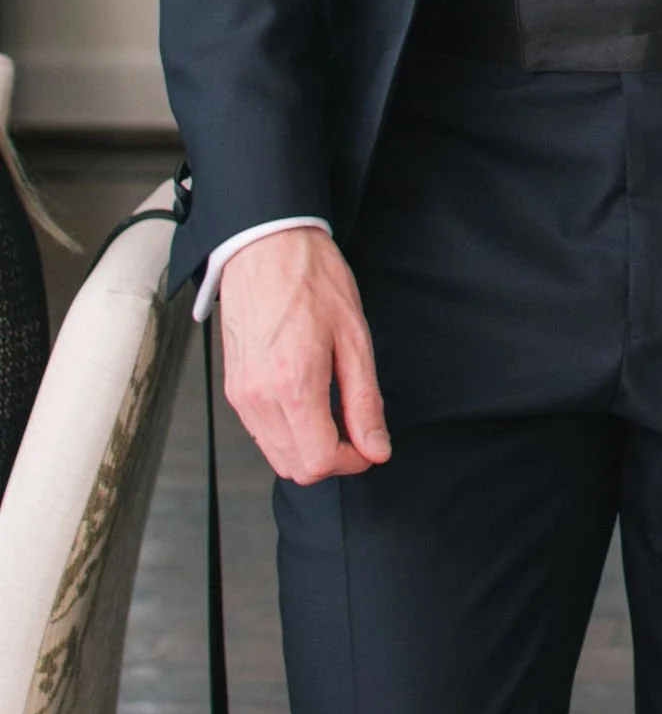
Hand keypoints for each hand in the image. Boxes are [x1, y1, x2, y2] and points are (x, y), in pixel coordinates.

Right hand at [219, 226, 389, 484]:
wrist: (265, 245)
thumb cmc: (311, 279)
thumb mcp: (354, 337)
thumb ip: (364, 401)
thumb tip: (376, 449)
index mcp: (293, 384)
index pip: (319, 462)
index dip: (352, 462)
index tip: (369, 444)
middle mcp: (259, 397)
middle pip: (295, 467)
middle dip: (332, 458)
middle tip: (356, 429)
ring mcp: (241, 394)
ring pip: (276, 455)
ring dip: (309, 448)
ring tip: (334, 411)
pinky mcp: (233, 388)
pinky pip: (261, 432)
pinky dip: (288, 433)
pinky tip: (309, 402)